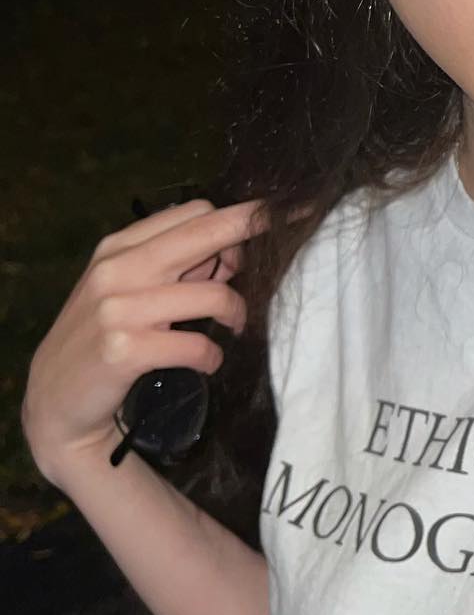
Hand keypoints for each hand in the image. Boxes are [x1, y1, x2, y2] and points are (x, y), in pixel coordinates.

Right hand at [21, 197, 271, 482]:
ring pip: (216, 295)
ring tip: (232, 329)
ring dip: (237, 315)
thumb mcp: (126, 291)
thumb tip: (233, 252)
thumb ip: (172, 267)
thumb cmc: (98, 341)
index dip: (241, 217)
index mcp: (118, 247)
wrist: (53, 403)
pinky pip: (199, 346)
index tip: (277, 219)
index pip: (194, 212)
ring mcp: (119, 309)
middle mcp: (117, 269)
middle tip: (280, 251)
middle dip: (256, 234)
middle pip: (208, 231)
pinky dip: (212, 357)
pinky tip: (206, 363)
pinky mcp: (124, 350)